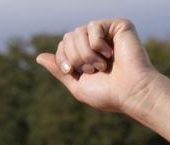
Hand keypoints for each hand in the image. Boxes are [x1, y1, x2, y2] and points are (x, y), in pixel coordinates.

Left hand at [35, 19, 160, 115]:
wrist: (131, 92)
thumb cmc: (108, 93)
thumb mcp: (76, 84)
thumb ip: (59, 70)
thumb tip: (38, 57)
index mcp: (87, 54)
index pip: (63, 45)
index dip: (62, 58)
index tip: (72, 72)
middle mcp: (96, 42)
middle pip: (68, 37)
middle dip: (75, 57)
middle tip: (92, 70)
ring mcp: (107, 33)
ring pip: (78, 32)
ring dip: (86, 54)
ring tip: (101, 66)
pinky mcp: (119, 26)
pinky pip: (93, 26)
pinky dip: (97, 44)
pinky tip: (110, 54)